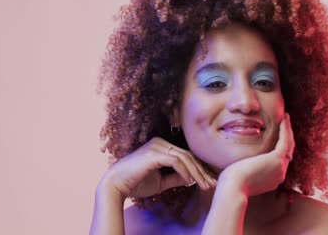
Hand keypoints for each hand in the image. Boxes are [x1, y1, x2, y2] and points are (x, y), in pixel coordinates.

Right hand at [99, 137, 216, 199]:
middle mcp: (159, 142)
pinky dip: (185, 171)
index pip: (185, 156)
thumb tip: (192, 178)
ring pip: (184, 157)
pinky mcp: (154, 153)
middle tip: (211, 184)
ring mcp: (156, 146)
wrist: (116, 185)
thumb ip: (176, 177)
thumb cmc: (136, 183)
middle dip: (202, 171)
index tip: (208, 182)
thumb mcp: (161, 181)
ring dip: (197, 173)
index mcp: (160, 146)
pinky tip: (191, 182)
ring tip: (205, 186)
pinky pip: (176, 161)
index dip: (198, 169)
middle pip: (188, 155)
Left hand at [218, 113, 294, 196]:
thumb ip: (245, 169)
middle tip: (285, 122)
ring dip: (288, 130)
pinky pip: (285, 141)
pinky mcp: (276, 160)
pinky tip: (284, 118)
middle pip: (288, 152)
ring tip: (286, 117)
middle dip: (288, 137)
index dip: (280, 146)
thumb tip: (239, 164)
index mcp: (272, 179)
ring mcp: (280, 168)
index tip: (278, 135)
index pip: (280, 160)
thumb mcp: (240, 175)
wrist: (233, 188)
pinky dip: (286, 129)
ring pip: (289, 145)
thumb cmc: (230, 183)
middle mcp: (279, 174)